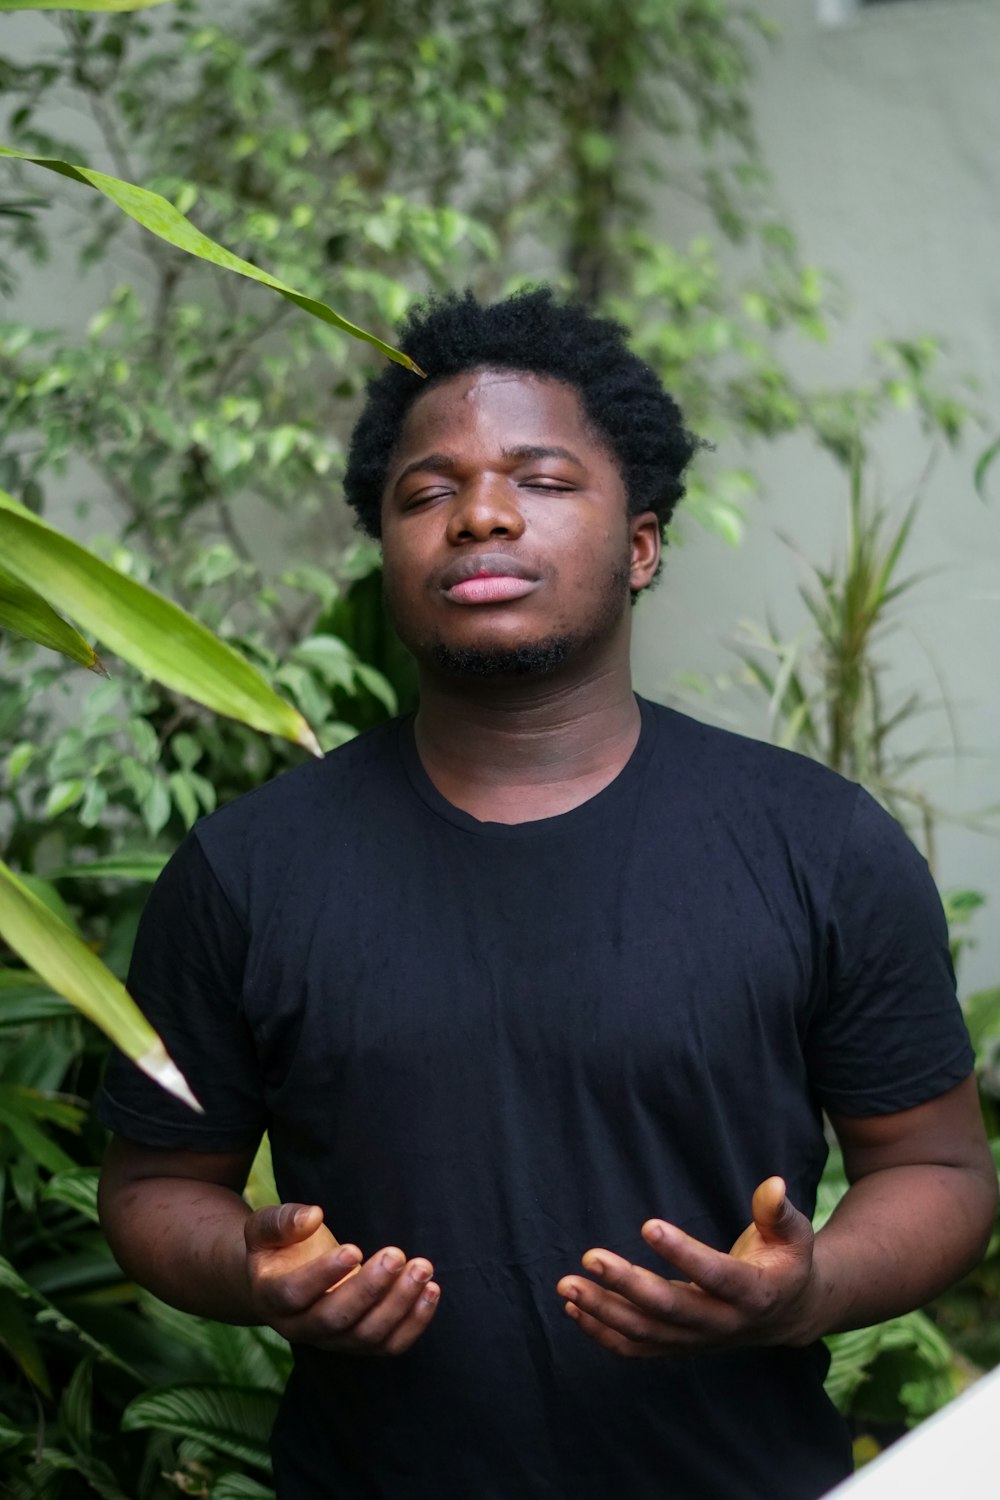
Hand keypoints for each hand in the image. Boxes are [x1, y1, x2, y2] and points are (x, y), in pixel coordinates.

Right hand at [244, 1202, 439, 1354]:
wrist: (286, 1279)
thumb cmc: (279, 1247)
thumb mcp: (267, 1226)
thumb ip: (282, 1220)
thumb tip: (313, 1216)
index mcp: (272, 1297)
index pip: (295, 1294)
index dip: (323, 1275)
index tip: (354, 1249)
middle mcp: (301, 1328)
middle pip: (335, 1319)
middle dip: (369, 1288)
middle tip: (395, 1255)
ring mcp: (333, 1341)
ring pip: (367, 1335)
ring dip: (399, 1303)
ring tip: (422, 1268)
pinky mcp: (361, 1344)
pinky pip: (390, 1345)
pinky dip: (414, 1322)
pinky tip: (431, 1290)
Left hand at [556, 1177, 816, 1358]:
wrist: (787, 1313)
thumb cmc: (786, 1260)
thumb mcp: (794, 1233)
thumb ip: (778, 1211)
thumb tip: (773, 1184)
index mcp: (753, 1293)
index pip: (715, 1275)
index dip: (683, 1253)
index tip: (648, 1225)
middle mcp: (723, 1323)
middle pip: (670, 1309)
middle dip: (627, 1285)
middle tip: (591, 1257)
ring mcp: (698, 1341)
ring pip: (645, 1333)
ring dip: (604, 1311)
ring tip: (567, 1284)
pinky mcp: (679, 1346)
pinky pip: (637, 1349)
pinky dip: (603, 1333)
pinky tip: (575, 1308)